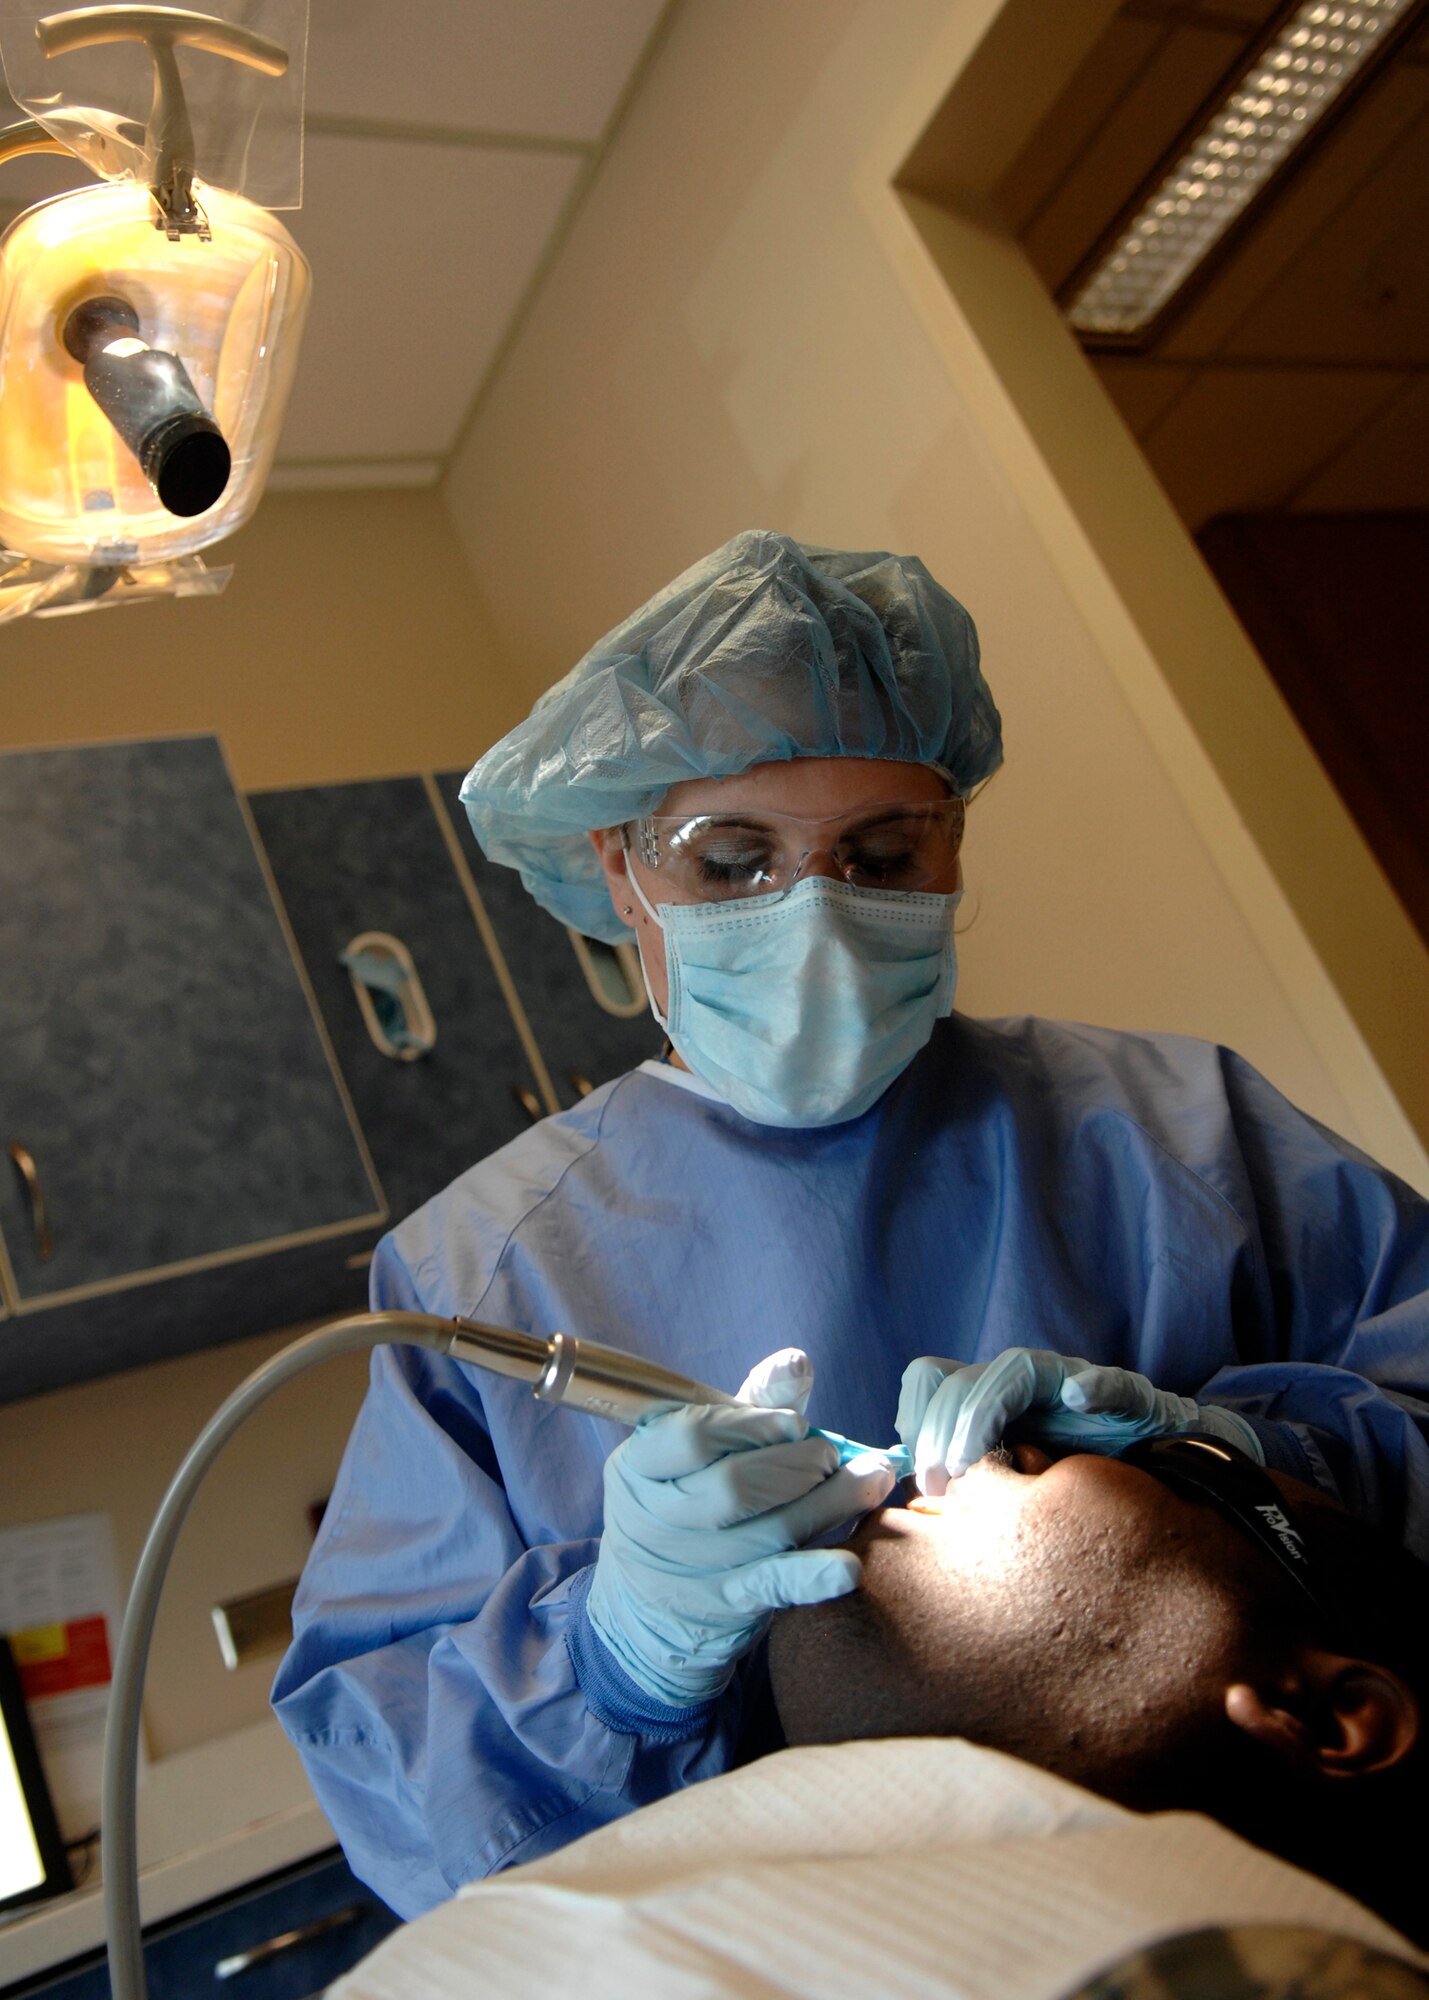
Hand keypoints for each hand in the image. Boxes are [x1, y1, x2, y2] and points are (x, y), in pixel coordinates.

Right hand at [587, 1394, 896, 1707]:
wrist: (647, 1601)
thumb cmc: (683, 1496)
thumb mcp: (695, 1449)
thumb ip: (748, 1405)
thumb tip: (797, 1361)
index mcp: (639, 1465)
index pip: (691, 1438)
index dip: (752, 1426)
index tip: (797, 1423)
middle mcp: (658, 1519)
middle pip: (734, 1487)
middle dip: (797, 1465)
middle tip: (832, 1454)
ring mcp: (692, 1566)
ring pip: (767, 1531)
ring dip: (830, 1502)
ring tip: (872, 1478)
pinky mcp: (727, 1604)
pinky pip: (772, 1587)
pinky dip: (811, 1575)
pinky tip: (848, 1567)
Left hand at [897, 1347, 1263, 1494]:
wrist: (1166, 1479)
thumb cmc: (1074, 1486)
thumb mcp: (1006, 1488)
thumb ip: (965, 1479)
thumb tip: (914, 1498)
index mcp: (990, 1398)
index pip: (930, 1377)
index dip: (914, 1417)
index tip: (914, 1472)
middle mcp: (1025, 1381)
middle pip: (960, 1379)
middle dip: (939, 1431)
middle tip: (937, 1485)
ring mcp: (1074, 1382)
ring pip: (1014, 1372)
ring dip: (983, 1413)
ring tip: (972, 1463)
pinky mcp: (1128, 1396)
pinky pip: (1110, 1383)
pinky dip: (1093, 1387)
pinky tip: (1080, 1401)